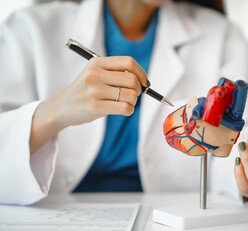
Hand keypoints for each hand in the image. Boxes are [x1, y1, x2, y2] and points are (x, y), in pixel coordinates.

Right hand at [30, 56, 146, 153]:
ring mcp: (94, 91)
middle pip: (132, 80)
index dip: (141, 72)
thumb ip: (115, 72)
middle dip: (139, 89)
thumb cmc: (84, 91)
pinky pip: (125, 108)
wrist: (61, 107)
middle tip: (134, 95)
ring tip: (126, 103)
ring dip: (133, 101)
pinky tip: (124, 110)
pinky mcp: (95, 106)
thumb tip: (143, 79)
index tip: (144, 82)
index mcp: (97, 63)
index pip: (128, 62)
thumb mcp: (94, 73)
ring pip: (130, 95)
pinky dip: (129, 110)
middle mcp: (95, 74)